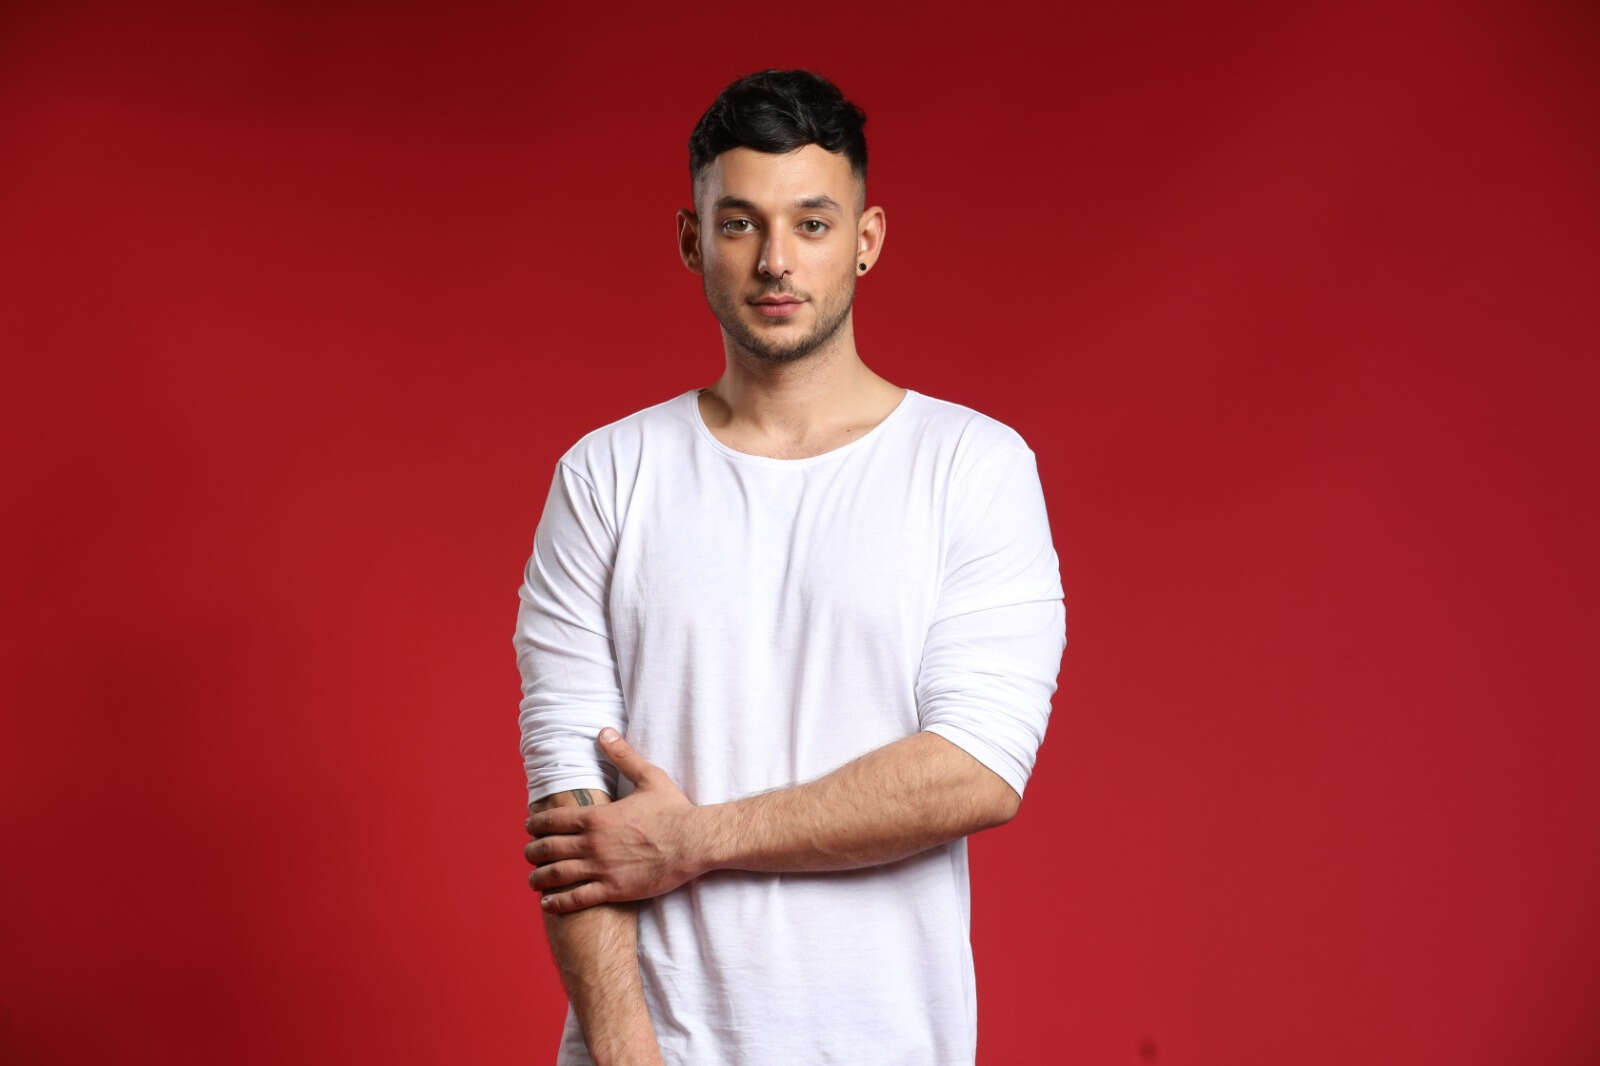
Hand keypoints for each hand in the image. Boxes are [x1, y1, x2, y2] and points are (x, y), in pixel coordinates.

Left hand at [524, 728, 702, 913]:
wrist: (694, 842)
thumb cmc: (673, 810)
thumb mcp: (648, 777)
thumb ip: (623, 756)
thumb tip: (604, 732)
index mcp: (597, 817)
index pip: (554, 820)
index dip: (536, 824)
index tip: (529, 826)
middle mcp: (593, 843)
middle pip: (549, 848)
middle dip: (533, 851)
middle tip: (528, 853)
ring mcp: (601, 868)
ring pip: (557, 875)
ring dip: (539, 877)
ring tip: (532, 879)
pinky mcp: (613, 890)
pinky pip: (577, 899)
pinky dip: (558, 902)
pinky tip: (548, 902)